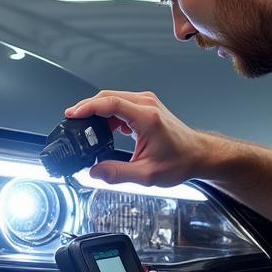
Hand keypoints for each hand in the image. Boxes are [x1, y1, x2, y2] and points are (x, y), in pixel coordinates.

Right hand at [65, 90, 205, 186]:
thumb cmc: (181, 161)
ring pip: (114, 99)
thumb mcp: (147, 175)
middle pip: (108, 96)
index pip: (110, 103)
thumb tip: (94, 172)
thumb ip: (117, 174)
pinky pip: (121, 104)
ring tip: (86, 128)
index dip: (88, 107)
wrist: (199, 155)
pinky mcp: (146, 107)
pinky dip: (108, 113)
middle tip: (72, 120)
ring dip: (98, 111)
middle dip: (87, 107)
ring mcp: (147, 103)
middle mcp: (147, 105)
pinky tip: (104, 129)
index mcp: (147, 118)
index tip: (73, 114)